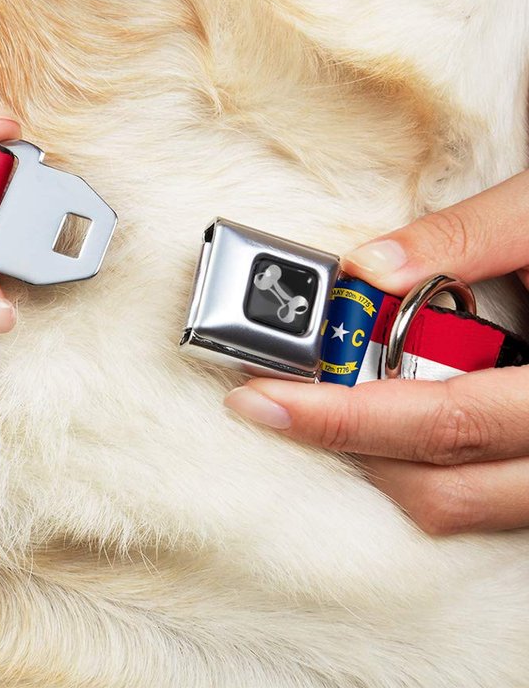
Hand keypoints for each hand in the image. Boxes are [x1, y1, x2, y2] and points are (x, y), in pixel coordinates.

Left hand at [225, 169, 528, 534]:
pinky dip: (421, 461)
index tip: (261, 398)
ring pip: (460, 505)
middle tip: (274, 399)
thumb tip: (367, 267)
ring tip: (326, 402)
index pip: (444, 422)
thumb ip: (466, 236)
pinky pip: (480, 495)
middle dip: (345, 444)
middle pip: (442, 487)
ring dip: (381, 460)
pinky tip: (389, 411)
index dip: (343, 418)